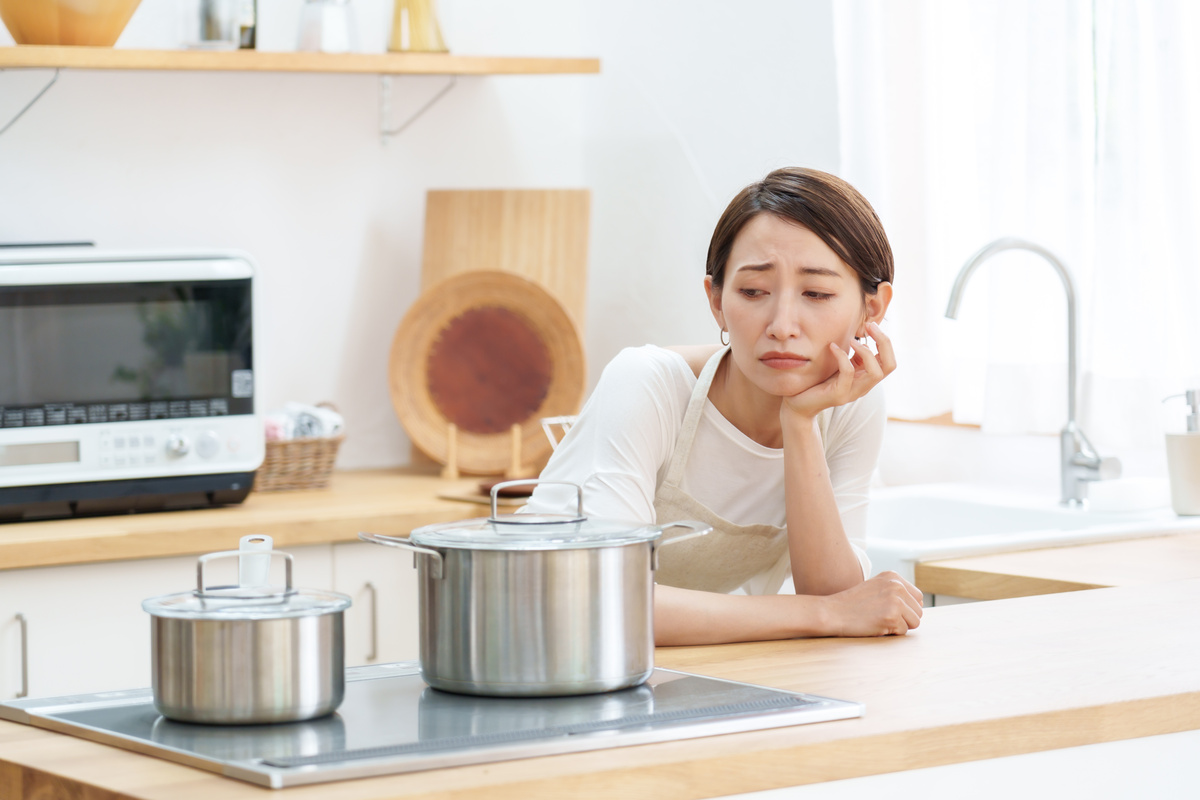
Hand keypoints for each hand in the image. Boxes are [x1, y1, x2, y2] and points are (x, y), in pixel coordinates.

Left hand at [782, 321, 896, 419]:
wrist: (800, 404)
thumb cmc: (820, 382)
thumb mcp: (841, 367)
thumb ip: (854, 358)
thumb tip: (863, 340)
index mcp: (866, 378)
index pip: (889, 361)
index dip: (885, 341)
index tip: (870, 325)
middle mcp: (864, 386)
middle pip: (889, 366)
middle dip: (883, 342)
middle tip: (868, 326)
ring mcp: (853, 392)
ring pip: (875, 373)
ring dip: (865, 352)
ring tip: (851, 340)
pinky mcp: (839, 395)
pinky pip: (848, 373)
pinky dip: (842, 356)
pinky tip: (831, 347)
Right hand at [820, 570, 923, 636]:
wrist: (832, 612)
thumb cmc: (851, 604)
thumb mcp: (875, 588)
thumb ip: (895, 591)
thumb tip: (919, 605)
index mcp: (893, 576)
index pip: (918, 597)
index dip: (906, 608)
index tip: (888, 609)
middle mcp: (896, 585)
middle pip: (919, 610)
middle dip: (905, 618)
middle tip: (882, 617)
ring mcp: (895, 600)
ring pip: (915, 622)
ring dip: (900, 626)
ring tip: (880, 620)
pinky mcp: (892, 616)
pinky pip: (904, 631)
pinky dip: (891, 633)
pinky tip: (876, 625)